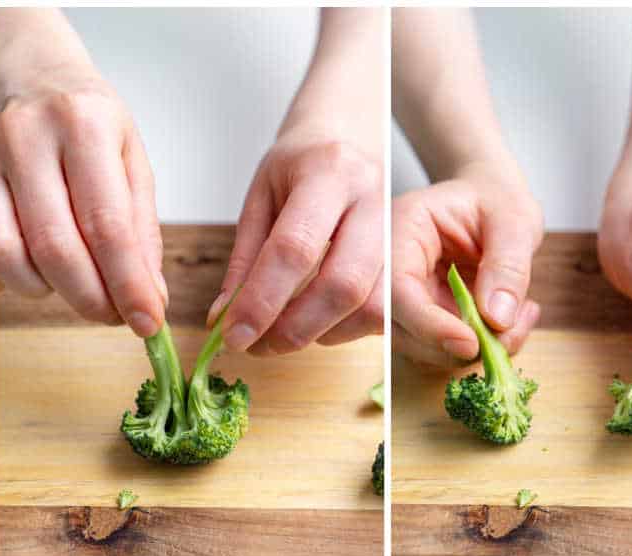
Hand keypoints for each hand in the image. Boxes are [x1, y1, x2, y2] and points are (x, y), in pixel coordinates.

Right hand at [0, 68, 166, 336]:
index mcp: (85, 125)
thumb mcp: (130, 154)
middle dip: (96, 298)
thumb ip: (142, 226)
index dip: (129, 284)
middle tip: (122, 317)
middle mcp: (32, 139)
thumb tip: (150, 294)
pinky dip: (31, 281)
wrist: (26, 67)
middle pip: (60, 248)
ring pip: (22, 257)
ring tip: (95, 295)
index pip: (108, 225)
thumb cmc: (86, 115)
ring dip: (64, 294)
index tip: (150, 321)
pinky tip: (55, 276)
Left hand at [207, 127, 383, 355]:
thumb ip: (244, 259)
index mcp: (328, 173)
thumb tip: (224, 318)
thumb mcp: (261, 196)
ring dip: (322, 334)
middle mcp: (371, 199)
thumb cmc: (301, 164)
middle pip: (342, 284)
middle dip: (296, 328)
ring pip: (371, 304)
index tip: (235, 335)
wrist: (352, 133)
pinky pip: (385, 310)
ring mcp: (397, 230)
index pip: (294, 247)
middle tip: (259, 346)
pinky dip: (346, 330)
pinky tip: (316, 325)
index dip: (262, 300)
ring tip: (282, 337)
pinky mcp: (407, 257)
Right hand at [391, 163, 543, 367]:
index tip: (471, 343)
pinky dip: (472, 350)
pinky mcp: (412, 318)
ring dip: (465, 352)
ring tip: (517, 319)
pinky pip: (433, 349)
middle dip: (447, 346)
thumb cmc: (495, 200)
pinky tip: (506, 325)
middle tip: (507, 334)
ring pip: (413, 346)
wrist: (488, 203)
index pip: (395, 289)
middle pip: (393, 327)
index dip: (428, 324)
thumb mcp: (514, 220)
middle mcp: (386, 268)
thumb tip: (497, 318)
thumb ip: (508, 265)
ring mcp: (396, 297)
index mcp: (400, 231)